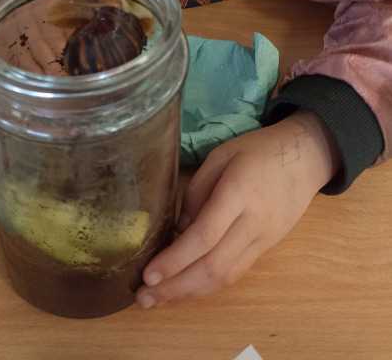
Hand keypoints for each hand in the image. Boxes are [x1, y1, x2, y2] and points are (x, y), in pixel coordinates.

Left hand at [136, 111, 339, 307]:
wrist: (306, 158)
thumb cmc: (259, 150)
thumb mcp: (221, 155)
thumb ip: (197, 191)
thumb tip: (178, 230)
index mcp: (239, 193)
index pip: (204, 236)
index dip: (175, 259)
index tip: (148, 275)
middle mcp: (253, 223)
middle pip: (213, 266)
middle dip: (176, 287)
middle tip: (144, 298)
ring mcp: (264, 240)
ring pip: (225, 277)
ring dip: (190, 293)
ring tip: (158, 300)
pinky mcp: (267, 248)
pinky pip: (235, 273)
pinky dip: (208, 285)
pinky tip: (186, 288)